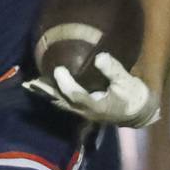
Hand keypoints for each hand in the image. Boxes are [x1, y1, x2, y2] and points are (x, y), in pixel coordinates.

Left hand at [25, 52, 160, 126]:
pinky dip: (53, 94)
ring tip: (30, 84)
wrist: (139, 112)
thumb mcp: (126, 82)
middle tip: (30, 82)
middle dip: (46, 92)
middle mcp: (86, 112)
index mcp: (96, 106)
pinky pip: (64, 102)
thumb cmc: (133, 96)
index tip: (58, 69)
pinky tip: (43, 87)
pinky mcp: (83, 109)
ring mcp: (83, 112)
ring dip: (46, 93)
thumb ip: (113, 70)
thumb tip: (100, 57)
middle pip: (62, 102)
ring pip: (61, 103)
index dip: (66, 84)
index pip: (76, 96)